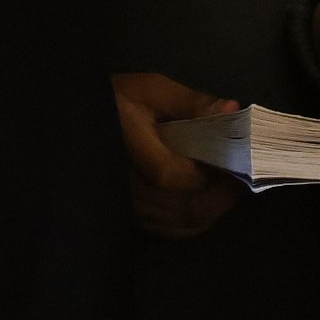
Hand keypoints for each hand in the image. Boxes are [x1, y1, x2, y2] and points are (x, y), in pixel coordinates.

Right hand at [110, 70, 243, 238]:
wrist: (80, 123)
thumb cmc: (117, 101)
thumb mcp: (151, 90)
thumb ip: (191, 102)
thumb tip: (232, 110)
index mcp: (125, 144)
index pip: (169, 174)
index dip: (205, 173)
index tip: (230, 161)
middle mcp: (122, 183)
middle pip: (181, 206)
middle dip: (219, 195)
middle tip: (240, 177)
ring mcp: (125, 205)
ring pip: (179, 222)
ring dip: (211, 208)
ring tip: (227, 187)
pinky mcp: (130, 217)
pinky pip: (170, 230)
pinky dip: (194, 220)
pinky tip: (205, 203)